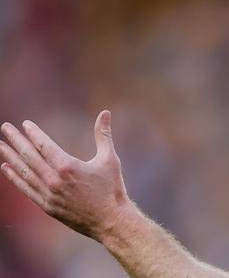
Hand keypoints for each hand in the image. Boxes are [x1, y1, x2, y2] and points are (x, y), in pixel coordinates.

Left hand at [0, 110, 130, 240]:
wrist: (110, 221)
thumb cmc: (112, 188)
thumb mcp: (110, 159)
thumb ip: (103, 134)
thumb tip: (105, 113)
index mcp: (68, 166)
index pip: (44, 145)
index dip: (34, 133)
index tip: (25, 124)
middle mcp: (54, 180)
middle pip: (29, 156)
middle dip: (16, 140)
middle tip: (5, 128)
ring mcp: (48, 194)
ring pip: (24, 172)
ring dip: (10, 157)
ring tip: (1, 146)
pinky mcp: (47, 207)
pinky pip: (26, 189)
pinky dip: (15, 178)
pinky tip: (6, 168)